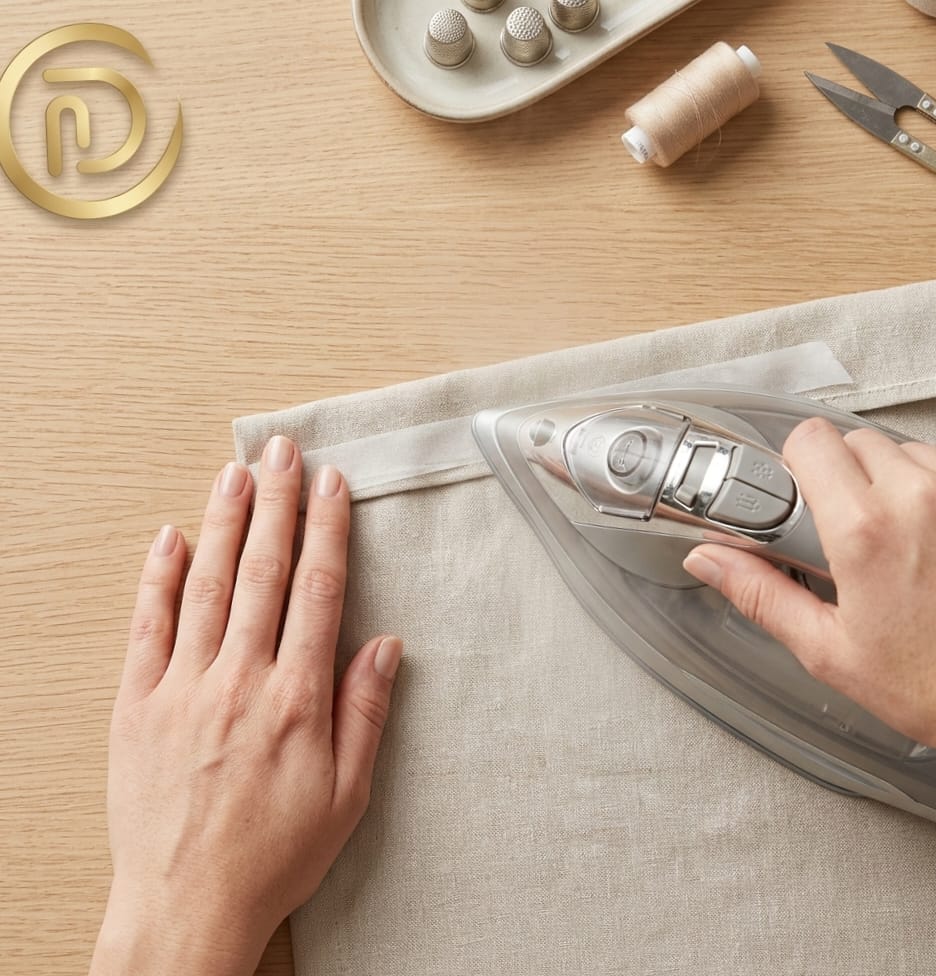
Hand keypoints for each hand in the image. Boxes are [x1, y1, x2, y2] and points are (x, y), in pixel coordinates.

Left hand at [90, 436, 401, 975]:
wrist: (186, 907)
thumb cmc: (274, 854)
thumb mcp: (346, 794)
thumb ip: (365, 711)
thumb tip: (384, 643)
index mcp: (296, 699)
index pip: (317, 591)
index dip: (326, 530)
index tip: (330, 485)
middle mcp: (239, 680)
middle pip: (263, 572)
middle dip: (276, 503)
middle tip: (283, 451)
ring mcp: (182, 688)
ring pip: (206, 586)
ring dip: (224, 522)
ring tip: (235, 471)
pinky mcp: (137, 705)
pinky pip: (146, 627)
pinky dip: (157, 578)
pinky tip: (170, 536)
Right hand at [683, 417, 935, 747]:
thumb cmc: (931, 684)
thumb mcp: (828, 650)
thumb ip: (761, 595)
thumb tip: (710, 562)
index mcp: (865, 530)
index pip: (809, 441)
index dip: (790, 466)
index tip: (790, 499)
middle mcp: (918, 499)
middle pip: (851, 442)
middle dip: (835, 478)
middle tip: (835, 533)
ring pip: (899, 452)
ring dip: (882, 482)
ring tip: (884, 541)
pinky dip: (922, 494)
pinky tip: (919, 542)